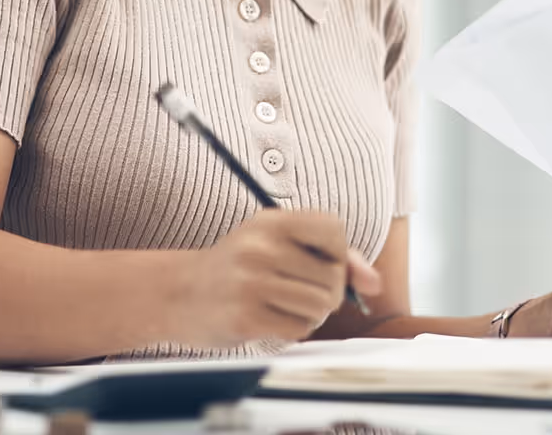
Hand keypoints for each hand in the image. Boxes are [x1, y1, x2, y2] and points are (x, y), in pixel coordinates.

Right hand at [170, 209, 382, 347]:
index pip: (334, 229)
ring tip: (286, 307)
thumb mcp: (275, 244)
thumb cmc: (236, 268)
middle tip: (299, 292)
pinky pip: (298, 329)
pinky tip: (271, 320)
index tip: (319, 263)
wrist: (177, 293)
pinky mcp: (245, 316)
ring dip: (311, 314)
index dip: (338, 253)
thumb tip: (374, 283)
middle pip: (333, 277)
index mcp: (271, 221)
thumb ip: (331, 256)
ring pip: (321, 305)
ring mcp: (251, 282)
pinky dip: (293, 330)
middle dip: (327, 293)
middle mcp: (261, 247)